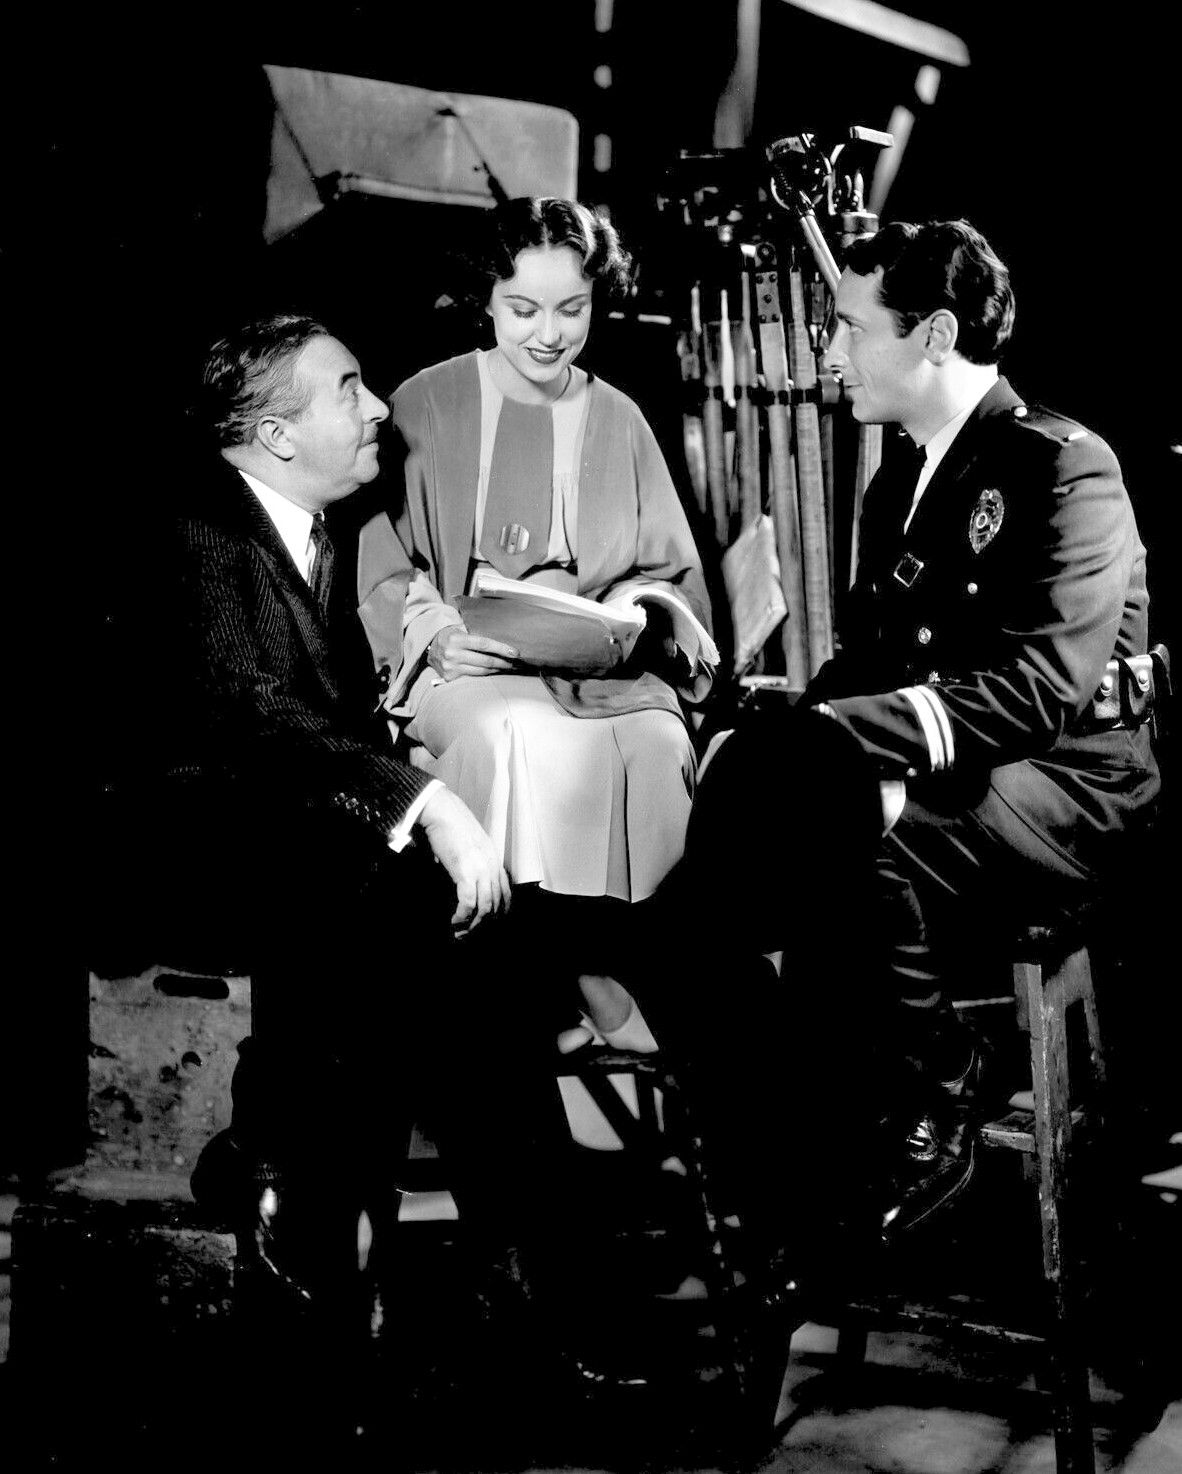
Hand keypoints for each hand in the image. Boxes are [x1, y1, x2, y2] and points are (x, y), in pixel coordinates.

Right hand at [417, 786, 510, 933]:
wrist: (442, 810)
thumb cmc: (450, 824)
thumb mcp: (468, 845)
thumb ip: (469, 861)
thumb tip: (458, 876)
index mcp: (494, 858)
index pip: (506, 891)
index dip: (500, 911)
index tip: (489, 922)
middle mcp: (492, 865)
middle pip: (496, 903)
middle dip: (484, 923)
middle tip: (470, 933)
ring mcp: (480, 868)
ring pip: (485, 906)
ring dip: (473, 924)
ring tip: (461, 932)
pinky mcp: (465, 871)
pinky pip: (468, 902)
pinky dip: (462, 915)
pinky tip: (454, 920)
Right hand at [428, 626, 518, 680]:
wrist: (428, 645)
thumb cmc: (449, 635)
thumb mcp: (460, 628)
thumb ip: (476, 632)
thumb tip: (501, 637)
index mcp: (456, 639)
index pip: (484, 644)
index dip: (501, 649)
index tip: (514, 652)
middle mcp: (452, 654)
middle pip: (485, 660)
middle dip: (503, 662)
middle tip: (514, 662)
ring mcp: (450, 667)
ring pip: (481, 671)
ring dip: (496, 670)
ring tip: (506, 667)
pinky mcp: (450, 677)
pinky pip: (472, 677)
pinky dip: (484, 675)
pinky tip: (493, 672)